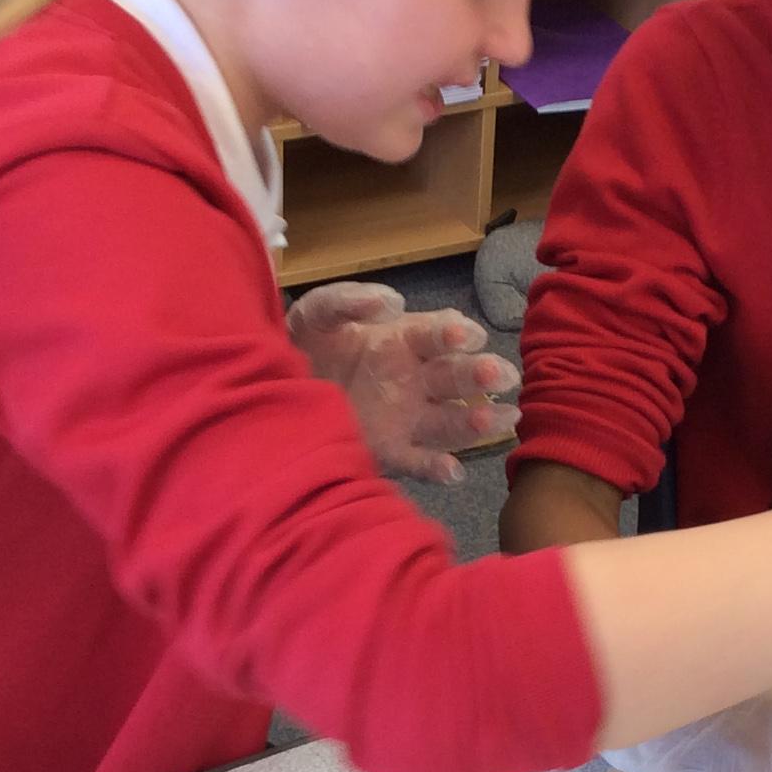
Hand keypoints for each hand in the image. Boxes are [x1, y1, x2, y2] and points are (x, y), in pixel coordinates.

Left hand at [285, 282, 519, 485]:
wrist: (270, 392)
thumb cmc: (303, 346)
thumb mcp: (318, 313)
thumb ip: (347, 300)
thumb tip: (392, 302)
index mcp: (403, 340)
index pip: (439, 335)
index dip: (455, 333)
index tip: (465, 336)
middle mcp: (414, 379)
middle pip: (457, 376)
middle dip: (480, 375)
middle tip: (499, 375)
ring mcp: (406, 417)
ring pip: (452, 419)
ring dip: (477, 420)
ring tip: (502, 419)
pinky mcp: (389, 450)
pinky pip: (419, 460)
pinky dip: (438, 468)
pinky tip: (453, 471)